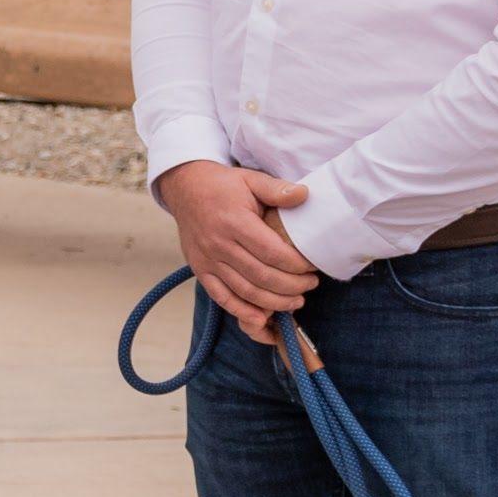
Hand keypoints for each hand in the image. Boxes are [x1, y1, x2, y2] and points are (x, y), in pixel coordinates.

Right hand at [156, 160, 316, 340]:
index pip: (272, 252)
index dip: (297, 264)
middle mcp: (219, 244)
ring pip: (245, 290)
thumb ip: (276, 189)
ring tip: (296, 301)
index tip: (312, 266)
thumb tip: (304, 195)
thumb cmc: (223, 185)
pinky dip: (242, 311)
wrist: (184, 188)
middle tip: (311, 285)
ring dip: (274, 302)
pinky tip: (262, 318)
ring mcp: (207, 260)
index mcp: (234, 221)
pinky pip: (221, 297)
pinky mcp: (200, 270)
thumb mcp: (250, 179)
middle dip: (292, 286)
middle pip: (261, 275)